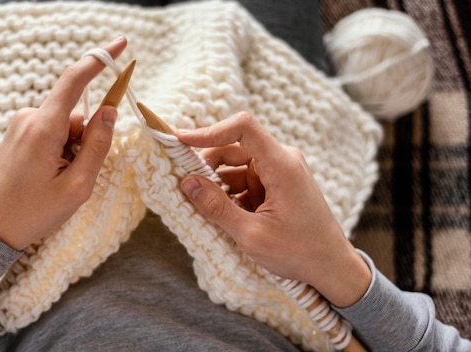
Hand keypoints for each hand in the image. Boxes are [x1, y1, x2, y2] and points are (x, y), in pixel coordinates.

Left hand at [0, 37, 126, 250]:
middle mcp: (28, 118)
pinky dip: (58, 150)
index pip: (75, 80)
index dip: (100, 59)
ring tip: (55, 181)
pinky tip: (45, 177)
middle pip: (76, 114)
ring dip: (70, 149)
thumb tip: (110, 111)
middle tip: (75, 176)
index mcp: (43, 128)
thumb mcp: (77, 186)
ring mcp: (19, 125)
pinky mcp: (16, 134)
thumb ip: (97, 145)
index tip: (120, 45)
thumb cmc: (33, 212)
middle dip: (85, 140)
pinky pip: (50, 132)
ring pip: (64, 126)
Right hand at [177, 112, 370, 307]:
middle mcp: (283, 160)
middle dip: (207, 165)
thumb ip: (216, 207)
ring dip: (217, 183)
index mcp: (282, 165)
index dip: (209, 131)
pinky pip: (245, 179)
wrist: (332, 268)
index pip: (243, 128)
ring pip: (236, 165)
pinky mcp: (277, 184)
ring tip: (202, 206)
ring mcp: (280, 172)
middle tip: (184, 184)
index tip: (181, 141)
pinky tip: (222, 214)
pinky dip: (229, 193)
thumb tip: (186, 183)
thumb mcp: (252, 234)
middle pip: (234, 147)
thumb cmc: (300, 252)